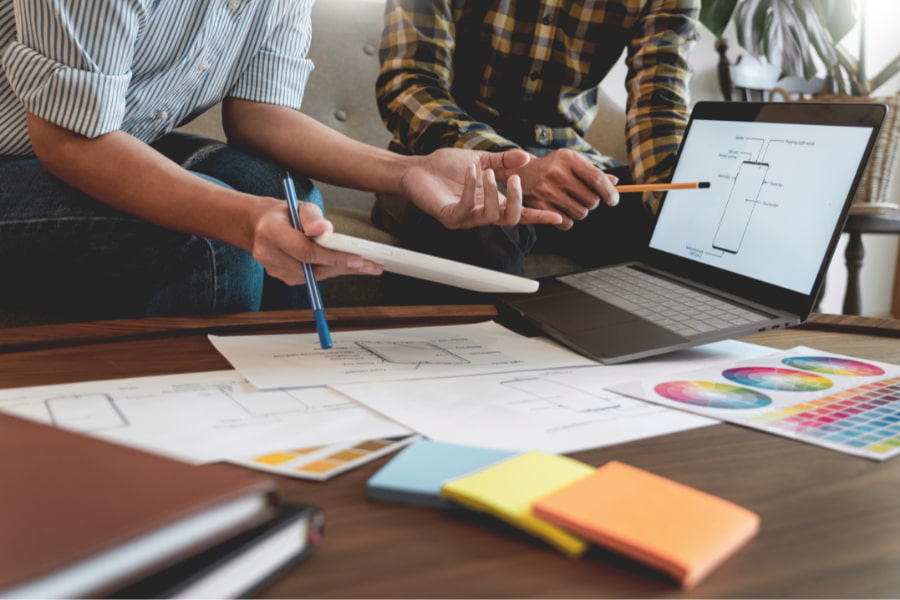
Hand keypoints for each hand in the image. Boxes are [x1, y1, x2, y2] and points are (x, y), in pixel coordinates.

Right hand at [251, 199, 382, 284]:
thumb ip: (313, 217)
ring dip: (339, 270)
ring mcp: (274, 269)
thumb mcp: (300, 206)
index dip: (332, 257)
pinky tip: (346, 266)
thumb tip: (325, 229)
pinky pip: (311, 278)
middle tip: (370, 265)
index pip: (305, 251)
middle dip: (343, 266)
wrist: (260, 226)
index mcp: (270, 232)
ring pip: (314, 276)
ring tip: (365, 266)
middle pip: (311, 267)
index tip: (357, 258)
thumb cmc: (285, 214)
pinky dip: (329, 271)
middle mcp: (268, 254)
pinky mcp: (283, 277)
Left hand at [399, 148, 563, 228]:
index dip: (538, 216)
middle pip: (510, 219)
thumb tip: (526, 157)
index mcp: (491, 203)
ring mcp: (466, 218)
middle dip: (517, 199)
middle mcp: (481, 215)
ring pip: (491, 214)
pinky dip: (472, 187)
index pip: (518, 214)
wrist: (418, 169)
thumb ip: (503, 161)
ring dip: (493, 191)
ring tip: (487, 171)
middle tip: (516, 180)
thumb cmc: (446, 168)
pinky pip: (468, 206)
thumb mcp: (481, 160)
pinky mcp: (450, 217)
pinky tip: (471, 170)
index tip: (558, 218)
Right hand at [495, 149, 619, 229]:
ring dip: (580, 211)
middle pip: (591, 200)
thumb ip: (593, 172)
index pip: (597, 179)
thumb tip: (614, 183)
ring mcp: (547, 191)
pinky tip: (563, 211)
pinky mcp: (540, 206)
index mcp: (568, 159)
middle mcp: (557, 174)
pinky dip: (568, 220)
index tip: (614, 200)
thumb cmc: (552, 167)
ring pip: (580, 213)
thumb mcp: (571, 162)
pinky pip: (566, 223)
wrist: (522, 173)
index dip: (609, 192)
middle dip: (592, 202)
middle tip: (585, 198)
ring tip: (572, 202)